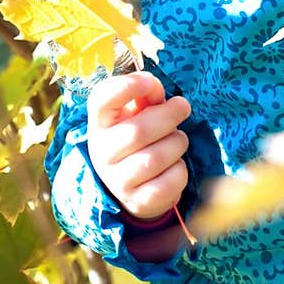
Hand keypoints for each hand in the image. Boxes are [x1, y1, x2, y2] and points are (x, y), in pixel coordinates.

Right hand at [86, 70, 190, 220]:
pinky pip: (169, 182)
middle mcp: (102, 152)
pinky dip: (180, 170)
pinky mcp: (138, 201)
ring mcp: (118, 181)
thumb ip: (145, 96)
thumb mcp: (134, 113)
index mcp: (100, 124)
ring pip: (156, 158)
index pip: (101, 99)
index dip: (128, 86)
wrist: (132, 186)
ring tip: (178, 140)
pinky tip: (175, 165)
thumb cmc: (136, 137)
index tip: (152, 82)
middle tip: (183, 107)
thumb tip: (155, 89)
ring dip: (177, 143)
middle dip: (169, 115)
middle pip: (138, 131)